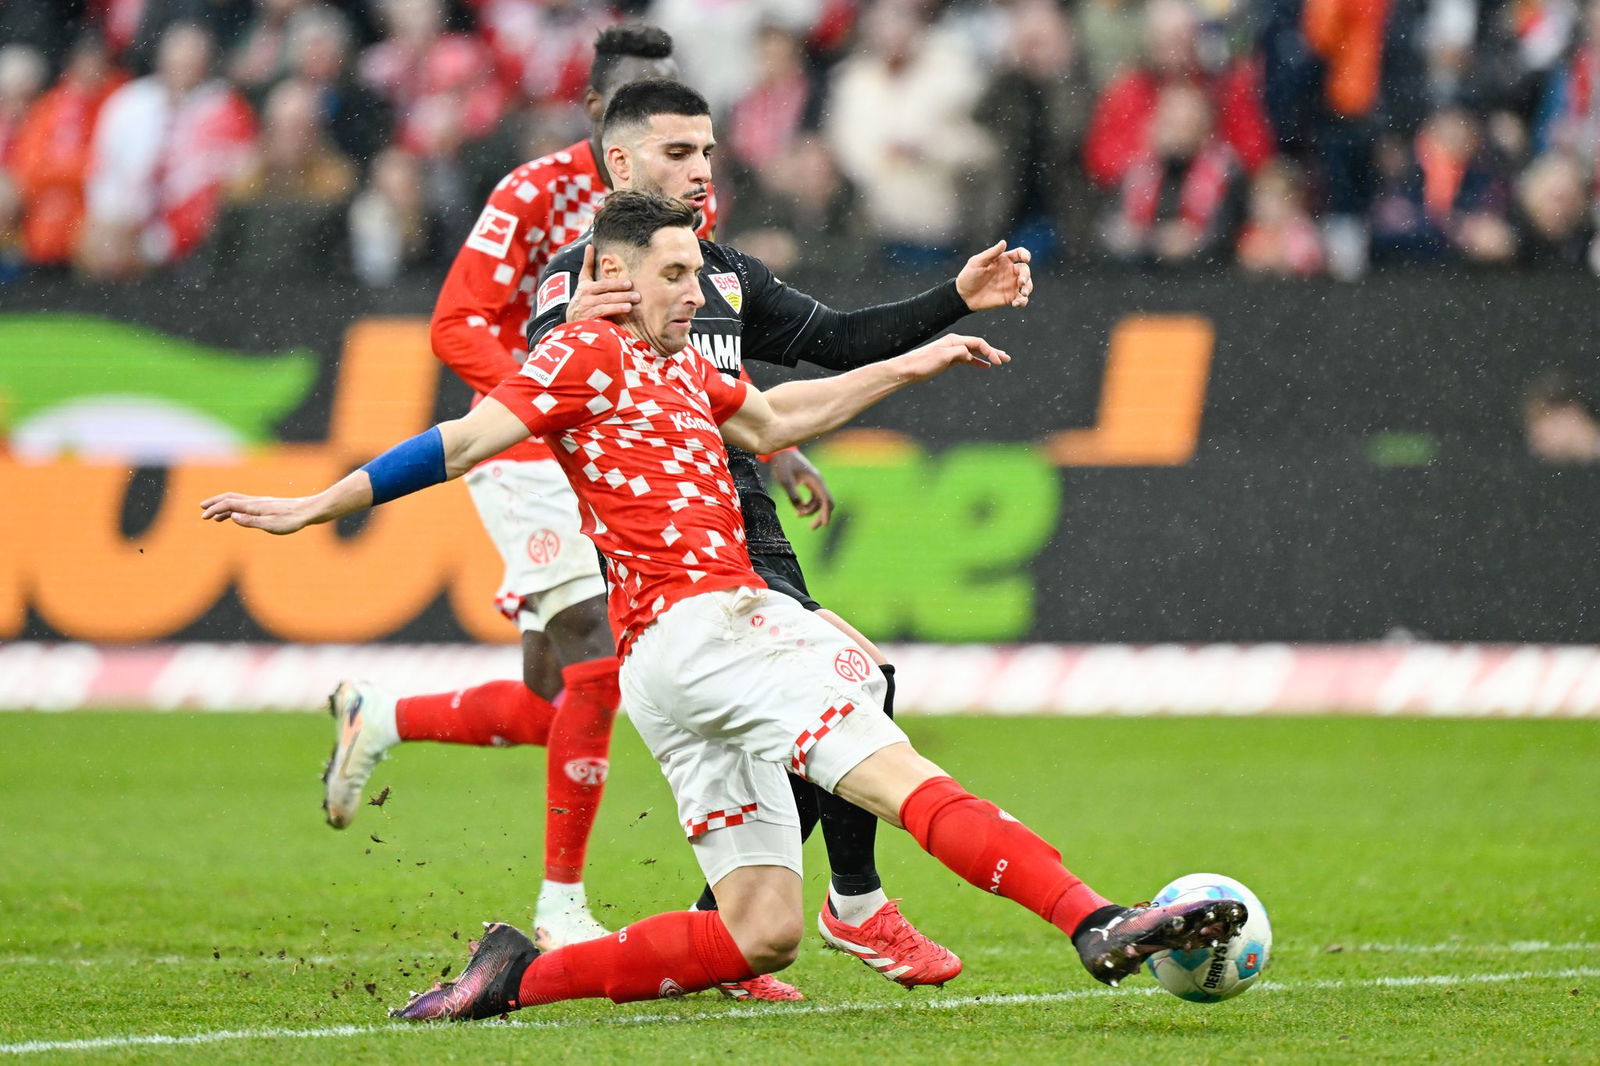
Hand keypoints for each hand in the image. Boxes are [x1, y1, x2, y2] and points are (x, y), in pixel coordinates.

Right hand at [199, 492, 320, 534]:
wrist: (309, 511)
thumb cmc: (292, 520)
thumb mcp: (271, 525)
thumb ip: (251, 522)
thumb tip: (232, 517)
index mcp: (254, 506)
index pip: (228, 505)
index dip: (214, 510)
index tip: (204, 517)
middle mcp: (255, 502)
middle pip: (230, 498)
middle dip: (214, 503)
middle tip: (202, 508)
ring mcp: (261, 503)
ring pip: (237, 501)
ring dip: (223, 506)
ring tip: (214, 516)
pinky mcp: (267, 506)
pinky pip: (245, 505)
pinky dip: (235, 509)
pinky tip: (236, 517)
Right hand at [566, 244, 639, 321]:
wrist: (571, 320)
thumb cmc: (582, 297)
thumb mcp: (583, 281)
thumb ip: (588, 265)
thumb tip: (589, 245)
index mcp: (586, 286)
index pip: (603, 284)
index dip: (616, 284)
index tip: (629, 283)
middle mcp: (585, 297)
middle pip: (606, 294)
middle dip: (622, 294)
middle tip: (637, 295)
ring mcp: (586, 309)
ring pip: (605, 305)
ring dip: (619, 304)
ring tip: (631, 304)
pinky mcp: (588, 319)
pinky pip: (603, 315)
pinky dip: (614, 313)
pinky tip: (624, 312)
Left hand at [768, 448, 834, 528]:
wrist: (781, 451)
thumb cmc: (783, 463)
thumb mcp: (784, 479)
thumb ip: (792, 493)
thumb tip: (800, 507)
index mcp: (815, 480)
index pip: (825, 498)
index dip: (826, 512)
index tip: (824, 524)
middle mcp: (818, 482)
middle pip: (825, 502)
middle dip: (820, 516)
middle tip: (812, 527)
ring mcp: (814, 483)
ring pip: (818, 502)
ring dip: (810, 511)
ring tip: (798, 515)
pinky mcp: (809, 484)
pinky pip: (813, 499)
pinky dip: (807, 506)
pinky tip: (798, 510)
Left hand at [897, 334, 1009, 381]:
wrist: (907, 370)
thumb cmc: (922, 363)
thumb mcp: (942, 357)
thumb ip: (958, 353)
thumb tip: (970, 354)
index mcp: (954, 340)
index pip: (978, 343)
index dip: (990, 351)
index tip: (998, 362)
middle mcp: (954, 343)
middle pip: (979, 346)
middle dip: (993, 352)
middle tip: (1007, 359)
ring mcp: (952, 352)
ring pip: (974, 353)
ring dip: (987, 357)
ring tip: (1000, 362)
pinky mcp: (949, 360)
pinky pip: (967, 359)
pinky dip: (977, 362)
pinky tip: (985, 366)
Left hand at [955, 240, 1032, 310]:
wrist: (963, 296)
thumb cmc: (969, 276)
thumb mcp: (977, 262)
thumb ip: (991, 253)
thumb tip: (1004, 242)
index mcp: (1004, 260)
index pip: (1019, 254)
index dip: (1025, 254)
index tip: (1026, 259)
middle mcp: (1010, 271)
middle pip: (1025, 270)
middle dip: (1026, 274)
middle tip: (1021, 281)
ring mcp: (1011, 285)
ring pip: (1027, 284)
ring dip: (1028, 288)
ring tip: (1023, 293)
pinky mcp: (1009, 298)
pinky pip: (1021, 300)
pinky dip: (1023, 301)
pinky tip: (1016, 303)